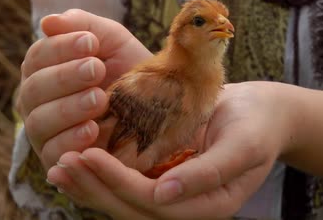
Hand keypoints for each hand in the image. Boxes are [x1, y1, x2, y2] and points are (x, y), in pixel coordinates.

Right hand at [18, 9, 151, 168]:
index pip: (37, 57)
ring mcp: (45, 133)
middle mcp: (38, 101)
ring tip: (99, 99)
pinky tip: (92, 130)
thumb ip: (82, 25)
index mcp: (44, 70)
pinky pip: (53, 153)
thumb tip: (47, 22)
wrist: (161, 108)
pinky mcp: (59, 160)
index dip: (60, 48)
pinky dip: (70, 140)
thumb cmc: (129, 69)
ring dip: (67, 108)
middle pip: (32, 90)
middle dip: (64, 77)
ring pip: (38, 122)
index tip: (91, 42)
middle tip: (96, 69)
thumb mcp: (111, 40)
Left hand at [47, 82, 292, 218]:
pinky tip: (78, 159)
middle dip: (94, 187)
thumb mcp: (243, 145)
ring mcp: (173, 193)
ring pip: (124, 201)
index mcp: (208, 206)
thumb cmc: (257, 125)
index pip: (152, 203)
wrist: (263, 113)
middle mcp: (186, 206)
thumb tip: (163, 194)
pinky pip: (128, 182)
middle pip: (131, 208)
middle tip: (61, 163)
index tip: (88, 154)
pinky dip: (101, 175)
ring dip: (90, 186)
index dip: (117, 182)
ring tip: (59, 166)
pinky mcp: (164, 175)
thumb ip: (208, 172)